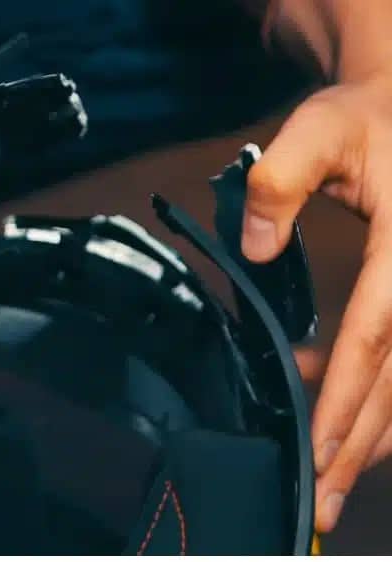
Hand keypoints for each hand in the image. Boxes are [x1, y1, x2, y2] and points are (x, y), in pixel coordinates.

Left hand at [241, 69, 391, 532]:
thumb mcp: (317, 130)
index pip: (377, 336)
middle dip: (357, 444)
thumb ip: (282, 178)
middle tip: (323, 504)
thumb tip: (256, 248)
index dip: (345, 398)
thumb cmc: (361, 121)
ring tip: (330, 481)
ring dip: (369, 433)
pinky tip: (330, 401)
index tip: (317, 450)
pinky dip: (371, 393)